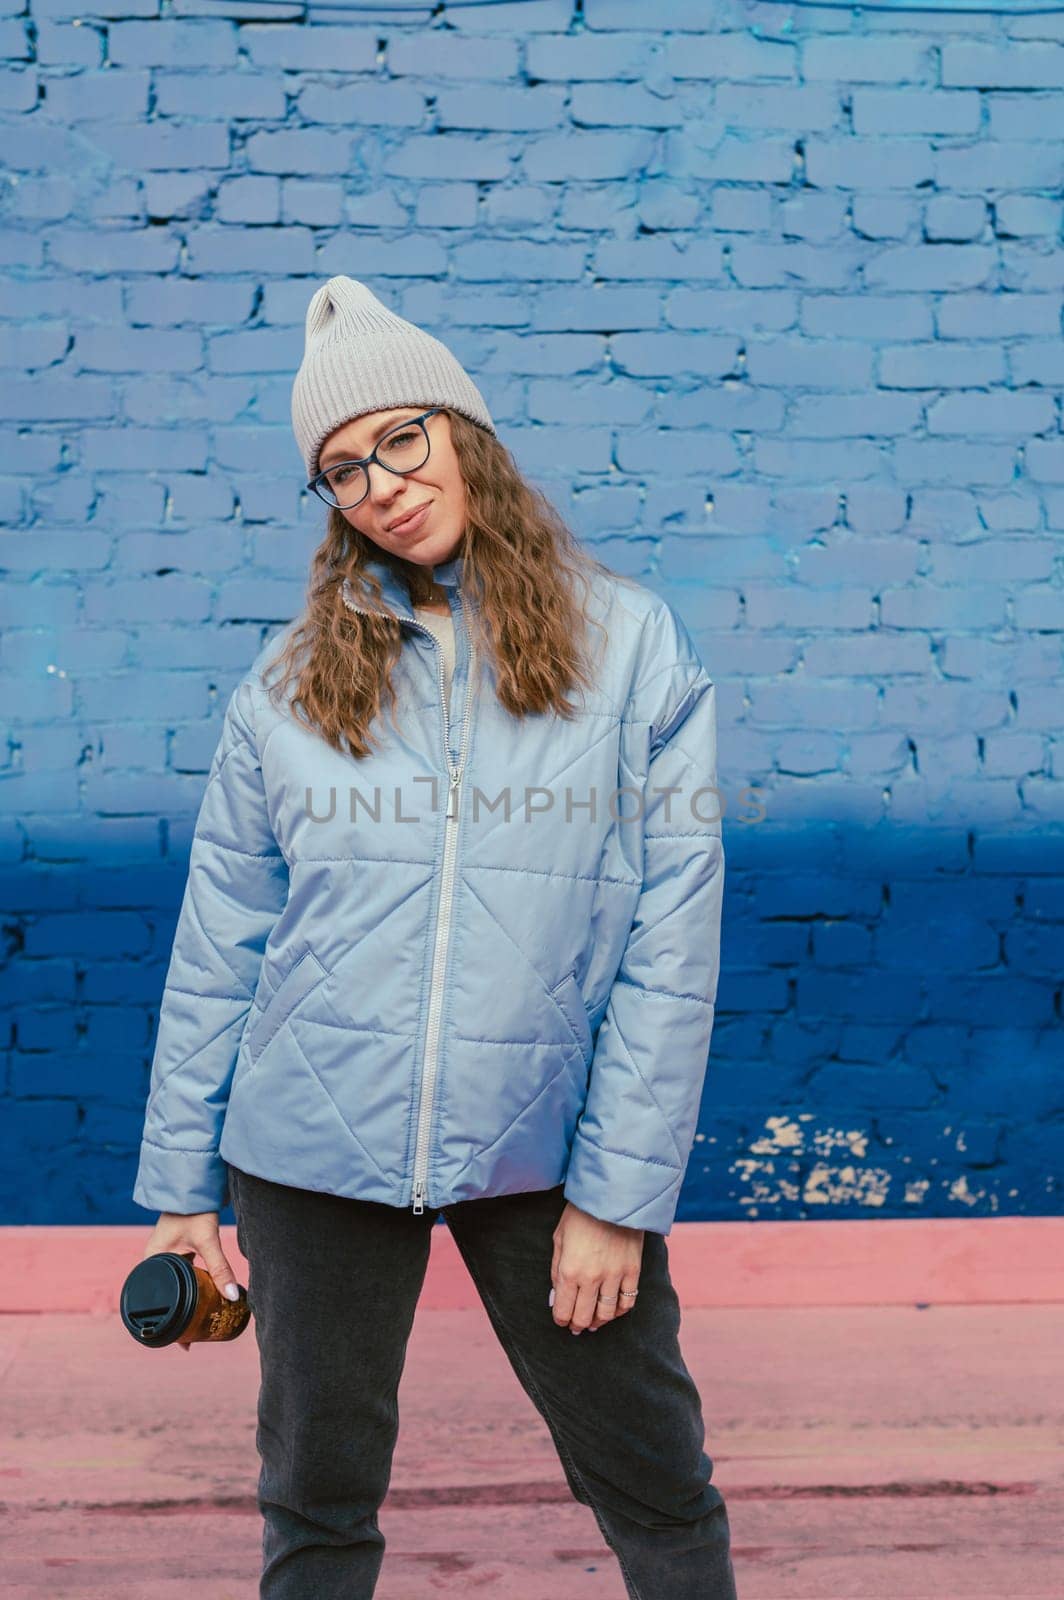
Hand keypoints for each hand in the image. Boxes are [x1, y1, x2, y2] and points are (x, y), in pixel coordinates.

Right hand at [142, 1211, 240, 1352]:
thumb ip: (220, 1267)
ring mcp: (167, 1253)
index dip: (165, 1320)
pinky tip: (204, 1294)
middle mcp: (156, 1258)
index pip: (152, 1297)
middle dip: (177, 1316)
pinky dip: (191, 1286)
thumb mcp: (206, 1240)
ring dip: (185, 1300)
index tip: (179, 1340)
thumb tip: (233, 1296)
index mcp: (152, 1259)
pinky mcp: (180, 1247)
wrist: (196, 1182)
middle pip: (164, 1294)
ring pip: (174, 1284)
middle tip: (192, 1337)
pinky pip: (183, 1274)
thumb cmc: (194, 1208)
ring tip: (198, 1322)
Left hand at [550, 1201, 643, 1334]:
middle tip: (576, 1326)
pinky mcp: (632, 1271)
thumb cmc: (580, 1214)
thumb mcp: (558, 1239)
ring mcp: (614, 1276)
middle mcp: (591, 1278)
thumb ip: (555, 1270)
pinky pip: (628, 1302)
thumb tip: (555, 1297)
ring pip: (607, 1314)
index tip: (562, 1320)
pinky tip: (613, 1310)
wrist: (612, 1196)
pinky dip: (620, 1311)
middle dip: (578, 1325)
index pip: (563, 1310)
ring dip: (598, 1322)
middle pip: (584, 1318)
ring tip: (594, 1321)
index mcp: (568, 1271)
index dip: (561, 1320)